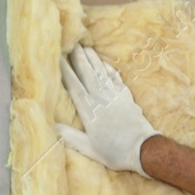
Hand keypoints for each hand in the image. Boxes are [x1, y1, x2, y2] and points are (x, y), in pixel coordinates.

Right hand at [56, 46, 157, 175]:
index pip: (74, 86)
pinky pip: (116, 79)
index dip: (66, 70)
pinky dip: (109, 70)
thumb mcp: (88, 148)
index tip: (58, 56)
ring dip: (93, 59)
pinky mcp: (127, 97)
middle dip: (79, 57)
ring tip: (86, 48)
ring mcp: (115, 96)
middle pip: (87, 74)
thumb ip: (70, 136)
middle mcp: (101, 99)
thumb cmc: (114, 152)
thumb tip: (52, 126)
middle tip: (72, 43)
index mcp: (88, 110)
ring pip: (101, 73)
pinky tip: (105, 64)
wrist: (142, 149)